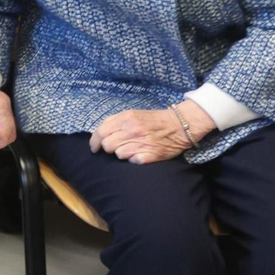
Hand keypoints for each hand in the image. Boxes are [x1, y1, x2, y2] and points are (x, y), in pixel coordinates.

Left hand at [89, 101, 215, 163]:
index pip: (101, 132)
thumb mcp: (132, 113)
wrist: (179, 125)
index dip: (94, 142)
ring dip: (122, 153)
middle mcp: (132, 130)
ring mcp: (141, 143)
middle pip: (108, 145)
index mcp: (126, 118)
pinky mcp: (150, 155)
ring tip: (131, 149)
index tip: (94, 148)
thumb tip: (99, 134)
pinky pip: (133, 161)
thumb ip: (115, 121)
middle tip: (115, 147)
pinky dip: (134, 159)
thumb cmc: (153, 120)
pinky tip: (140, 154)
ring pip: (119, 154)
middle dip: (108, 148)